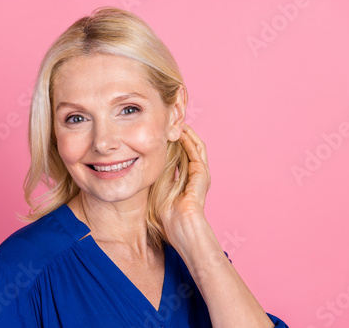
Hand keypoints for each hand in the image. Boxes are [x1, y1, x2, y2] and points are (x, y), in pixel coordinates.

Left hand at [159, 124, 211, 243]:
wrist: (182, 227)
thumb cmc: (170, 217)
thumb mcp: (160, 191)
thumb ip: (159, 178)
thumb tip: (146, 166)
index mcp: (188, 180)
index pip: (183, 156)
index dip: (176, 144)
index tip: (165, 133)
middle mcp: (197, 175)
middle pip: (192, 148)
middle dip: (184, 135)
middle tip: (173, 122)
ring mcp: (201, 174)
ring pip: (196, 146)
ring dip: (188, 133)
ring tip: (178, 122)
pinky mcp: (202, 173)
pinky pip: (195, 151)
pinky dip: (189, 140)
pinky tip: (180, 132)